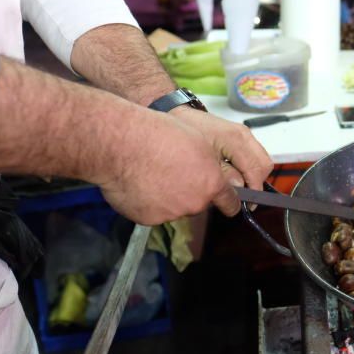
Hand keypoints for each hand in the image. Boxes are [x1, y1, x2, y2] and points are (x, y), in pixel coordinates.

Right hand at [99, 110, 255, 224]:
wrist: (122, 144)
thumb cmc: (158, 135)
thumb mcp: (200, 141)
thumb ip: (212, 166)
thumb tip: (218, 178)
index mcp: (211, 183)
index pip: (231, 203)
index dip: (230, 202)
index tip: (229, 204)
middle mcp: (195, 202)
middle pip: (199, 203)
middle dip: (192, 192)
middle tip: (174, 173)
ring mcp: (171, 213)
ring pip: (176, 208)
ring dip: (169, 197)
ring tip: (153, 174)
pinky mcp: (149, 219)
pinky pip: (154, 212)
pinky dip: (149, 203)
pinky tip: (139, 184)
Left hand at [170, 105, 273, 190]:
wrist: (177, 113)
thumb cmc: (186, 133)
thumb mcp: (202, 158)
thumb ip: (222, 174)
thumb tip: (239, 188)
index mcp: (236, 139)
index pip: (257, 169)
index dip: (254, 189)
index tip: (247, 204)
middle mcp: (245, 135)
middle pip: (264, 165)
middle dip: (256, 182)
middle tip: (242, 196)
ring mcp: (245, 134)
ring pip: (261, 160)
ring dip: (252, 175)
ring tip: (236, 185)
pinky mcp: (241, 135)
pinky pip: (254, 155)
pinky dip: (248, 167)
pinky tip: (233, 173)